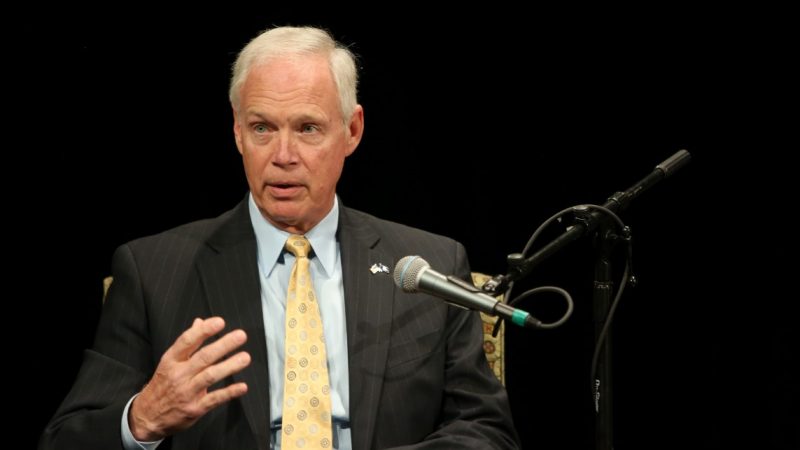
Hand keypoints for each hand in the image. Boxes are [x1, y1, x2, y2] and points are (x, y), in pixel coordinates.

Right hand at [129, 317, 250, 440]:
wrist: (147, 416)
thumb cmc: (162, 385)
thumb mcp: (169, 362)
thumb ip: (187, 343)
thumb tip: (200, 322)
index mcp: (171, 360)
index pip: (187, 341)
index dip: (204, 331)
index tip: (219, 322)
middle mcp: (178, 374)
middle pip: (203, 357)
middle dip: (224, 345)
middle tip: (241, 336)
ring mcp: (187, 392)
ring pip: (210, 376)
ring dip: (230, 366)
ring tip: (245, 357)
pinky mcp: (195, 408)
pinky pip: (215, 399)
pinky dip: (230, 392)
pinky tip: (242, 386)